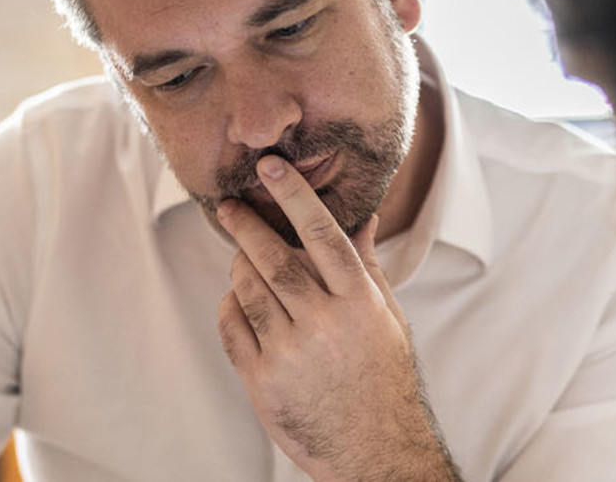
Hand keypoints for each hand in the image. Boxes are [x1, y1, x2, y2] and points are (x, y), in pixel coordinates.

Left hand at [215, 155, 460, 481]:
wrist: (372, 447)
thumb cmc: (382, 377)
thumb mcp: (386, 318)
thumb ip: (366, 265)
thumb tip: (363, 216)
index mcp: (359, 302)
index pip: (322, 234)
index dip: (295, 195)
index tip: (272, 167)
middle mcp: (324, 323)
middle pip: (274, 258)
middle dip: (246, 225)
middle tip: (229, 206)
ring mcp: (290, 353)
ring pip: (247, 289)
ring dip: (238, 266)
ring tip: (241, 257)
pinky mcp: (262, 380)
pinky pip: (232, 327)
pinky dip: (230, 306)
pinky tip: (238, 301)